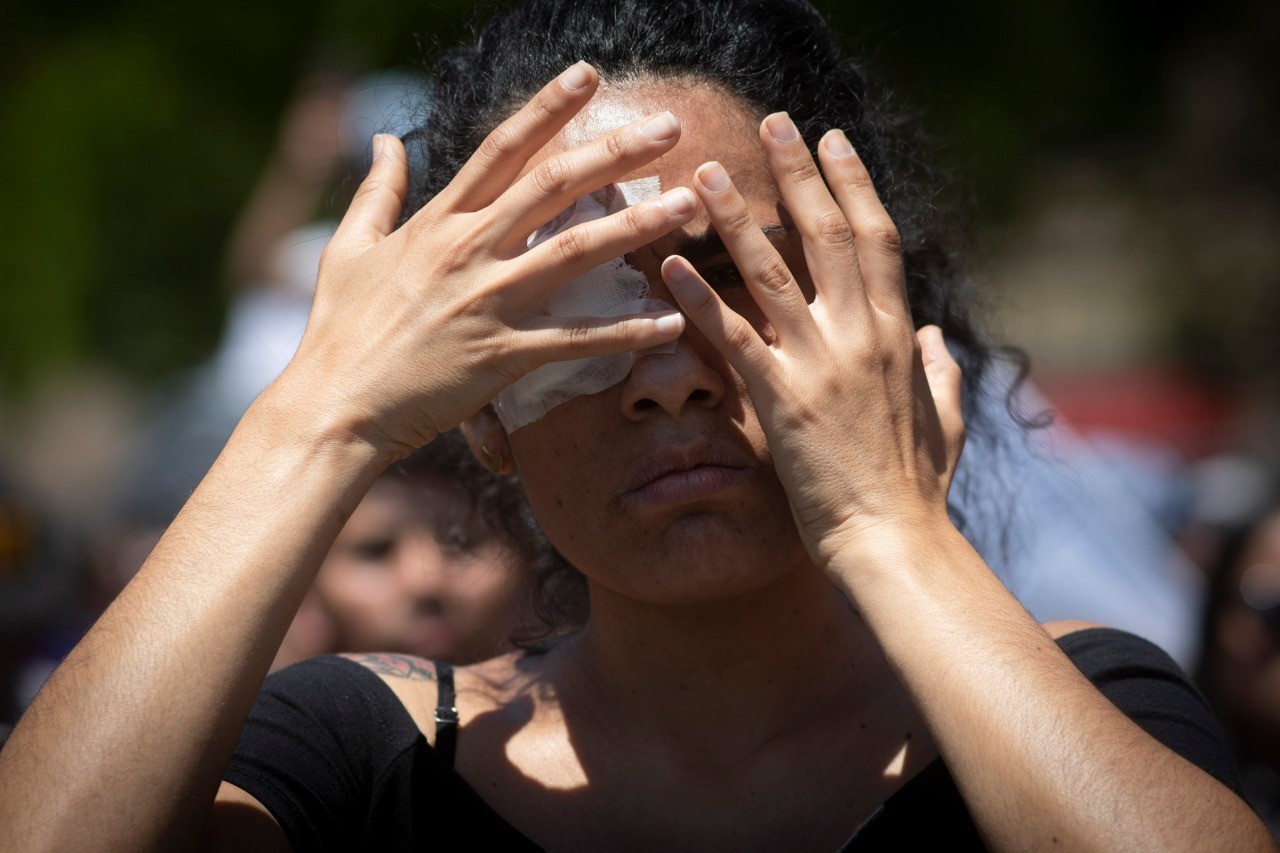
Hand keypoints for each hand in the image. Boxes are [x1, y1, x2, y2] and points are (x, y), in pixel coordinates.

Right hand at [280, 62, 694, 457]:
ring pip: (573, 251)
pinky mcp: (500, 355)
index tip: (588, 75)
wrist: (332, 405)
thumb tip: (384, 138)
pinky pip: (574, 340)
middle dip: (615, 151)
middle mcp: (467, 251)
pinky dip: (623, 333)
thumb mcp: (348, 248)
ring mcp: (486, 301)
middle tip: (670, 126)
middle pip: (553, 185)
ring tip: (688, 204)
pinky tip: (668, 321)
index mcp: (438, 222)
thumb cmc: (339, 329)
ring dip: (635, 225)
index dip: (547, 108)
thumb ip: (376, 190)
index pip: (502, 149)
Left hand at [661, 113, 963, 568]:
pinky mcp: (782, 402)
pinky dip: (699, 297)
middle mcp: (862, 337)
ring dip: (736, 218)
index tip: (833, 142)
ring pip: (774, 273)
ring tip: (702, 174)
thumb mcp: (946, 421)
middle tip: (773, 123)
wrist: (893, 542)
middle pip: (827, 235)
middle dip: (798, 173)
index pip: (877, 239)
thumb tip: (939, 334)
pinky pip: (733, 337)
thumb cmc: (917, 489)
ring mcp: (821, 366)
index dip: (853, 185)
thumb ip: (941, 371)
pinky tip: (669, 264)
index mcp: (900, 336)